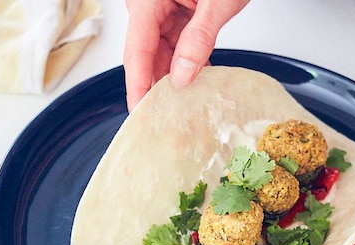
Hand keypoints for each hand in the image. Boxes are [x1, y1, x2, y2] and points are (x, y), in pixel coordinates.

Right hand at [123, 0, 249, 110]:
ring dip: (171, 81)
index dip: (138, 87)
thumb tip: (182, 76)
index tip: (140, 115)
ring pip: (159, 56)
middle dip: (154, 89)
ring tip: (181, 110)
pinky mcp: (176, 16)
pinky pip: (174, 47)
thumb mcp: (217, 2)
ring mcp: (162, 11)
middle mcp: (148, 5)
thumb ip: (199, 39)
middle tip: (162, 122)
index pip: (137, 52)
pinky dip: (185, 67)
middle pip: (145, 57)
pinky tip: (195, 87)